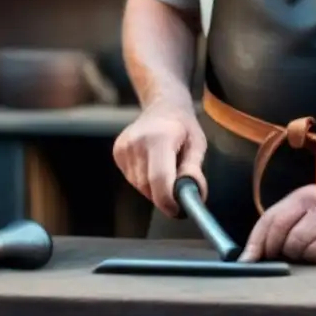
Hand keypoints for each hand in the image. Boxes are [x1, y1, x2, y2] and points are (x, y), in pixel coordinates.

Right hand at [112, 99, 207, 216]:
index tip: (178, 209)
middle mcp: (137, 141)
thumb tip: (193, 193)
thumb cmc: (183, 126)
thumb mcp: (197, 144)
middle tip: (178, 188)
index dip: (168, 200)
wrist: (163, 105)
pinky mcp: (117, 151)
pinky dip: (144, 179)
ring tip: (166, 168)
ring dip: (154, 187)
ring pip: (139, 185)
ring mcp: (124, 146)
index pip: (159, 179)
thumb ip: (194, 169)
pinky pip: (132, 179)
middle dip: (164, 194)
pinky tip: (153, 164)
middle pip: (148, 186)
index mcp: (160, 137)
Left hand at [239, 179, 315, 263]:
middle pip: (279, 233)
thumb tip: (255, 252)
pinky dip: (315, 259)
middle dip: (275, 251)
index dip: (255, 243)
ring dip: (298, 256)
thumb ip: (284, 222)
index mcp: (300, 196)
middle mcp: (313, 203)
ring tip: (309, 252)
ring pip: (296, 246)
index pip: (269, 219)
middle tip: (282, 258)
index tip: (247, 261)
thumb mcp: (308, 207)